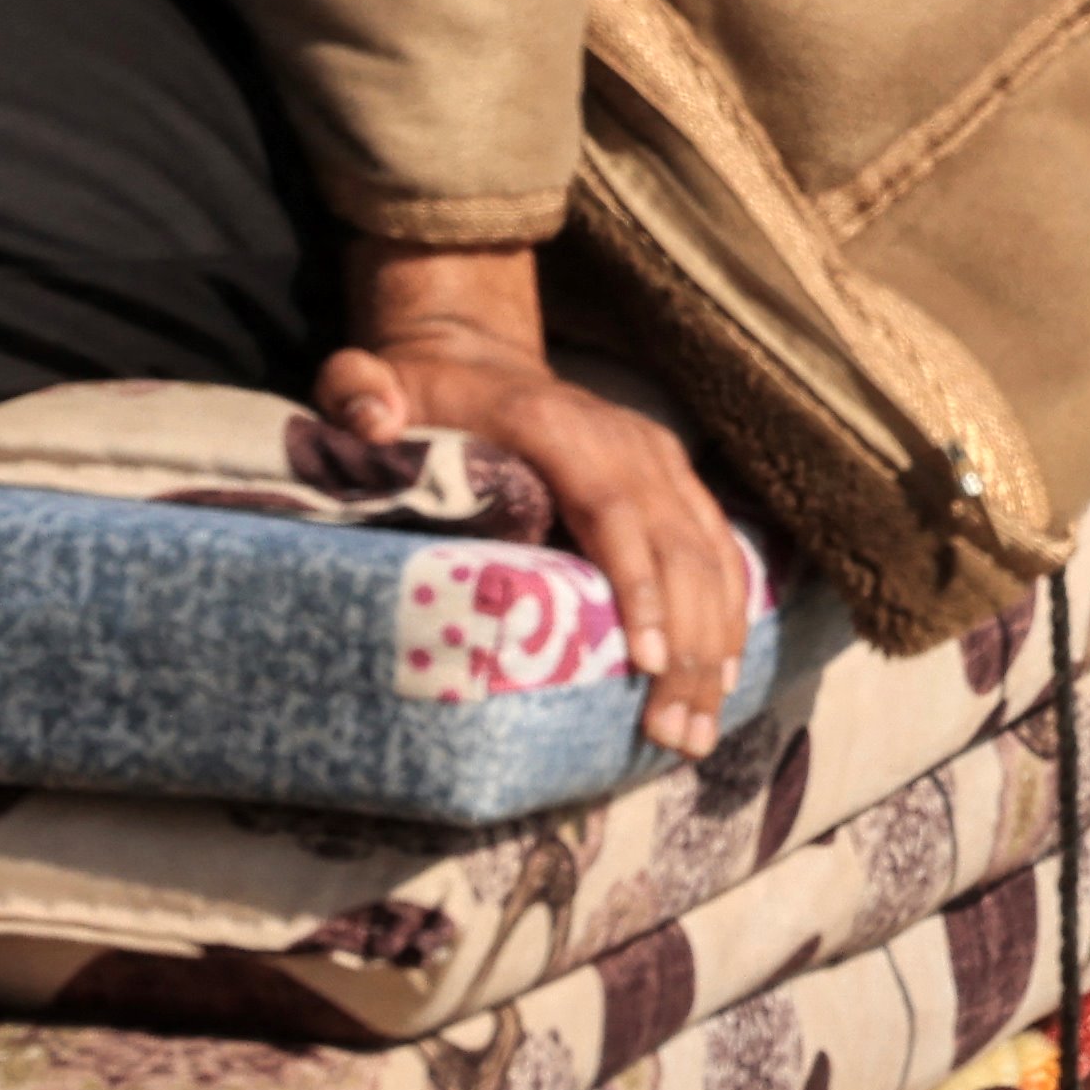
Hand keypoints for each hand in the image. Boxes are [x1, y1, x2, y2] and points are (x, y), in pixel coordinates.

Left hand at [325, 253, 757, 758]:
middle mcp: (627, 442)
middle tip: (677, 735)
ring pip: (707, 555)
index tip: (648, 662)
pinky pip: (718, 547)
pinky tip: (726, 675)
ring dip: (713, 644)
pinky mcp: (674, 479)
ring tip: (698, 730)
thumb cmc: (425, 388)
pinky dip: (728, 611)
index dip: (638, 585)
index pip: (615, 510)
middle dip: (686, 647)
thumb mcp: (374, 379)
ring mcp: (659, 461)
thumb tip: (373, 420)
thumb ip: (360, 390)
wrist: (479, 354)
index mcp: (561, 428)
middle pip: (674, 550)